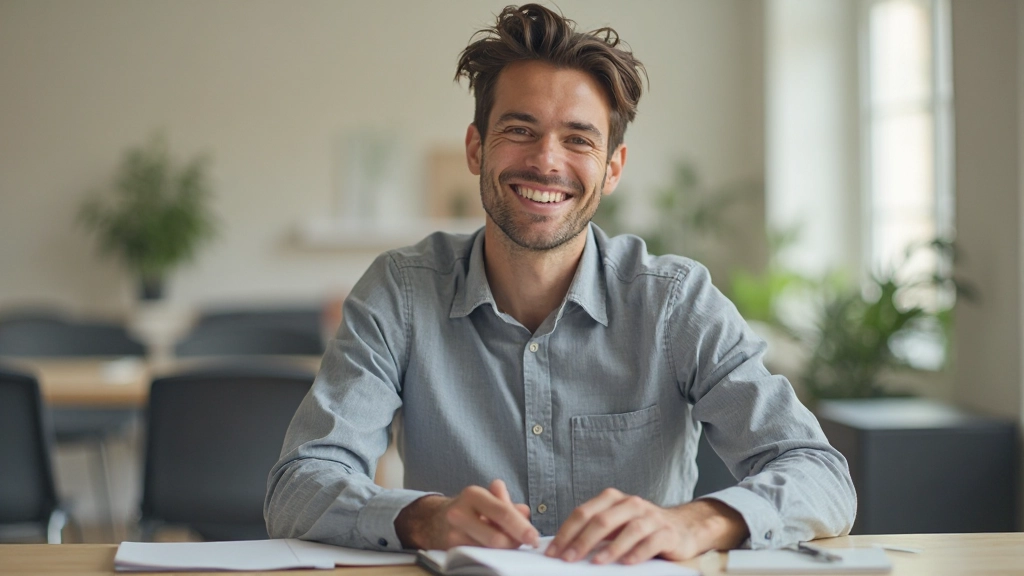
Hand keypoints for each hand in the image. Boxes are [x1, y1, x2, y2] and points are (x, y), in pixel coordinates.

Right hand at [395, 479, 538, 549]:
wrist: (434, 520)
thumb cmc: (470, 509)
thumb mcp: (487, 499)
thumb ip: (508, 504)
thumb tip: (525, 513)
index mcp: (473, 494)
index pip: (502, 512)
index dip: (521, 527)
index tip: (534, 537)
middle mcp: (459, 513)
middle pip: (496, 538)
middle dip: (514, 543)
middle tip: (523, 543)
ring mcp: (453, 534)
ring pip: (488, 551)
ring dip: (504, 550)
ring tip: (508, 544)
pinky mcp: (450, 550)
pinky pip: (479, 557)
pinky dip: (491, 555)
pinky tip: (495, 550)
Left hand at [545, 488, 747, 564]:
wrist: (683, 528)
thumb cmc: (641, 529)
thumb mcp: (616, 526)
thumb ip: (594, 532)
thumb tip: (563, 549)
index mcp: (613, 499)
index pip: (584, 512)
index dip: (567, 532)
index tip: (554, 552)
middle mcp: (631, 504)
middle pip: (603, 520)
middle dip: (582, 540)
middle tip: (569, 559)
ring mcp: (651, 516)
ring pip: (629, 529)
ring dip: (610, 547)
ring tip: (596, 563)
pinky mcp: (667, 532)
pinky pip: (651, 542)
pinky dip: (637, 552)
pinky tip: (626, 563)